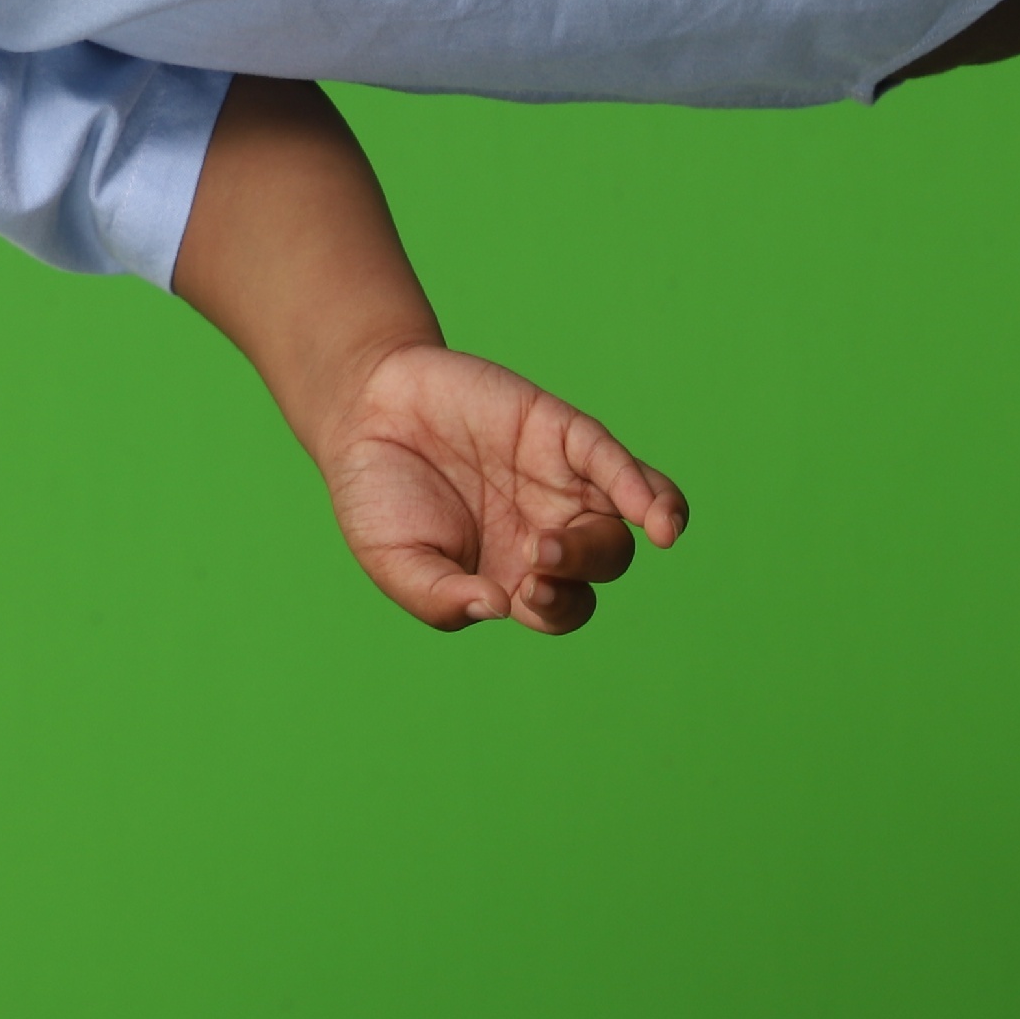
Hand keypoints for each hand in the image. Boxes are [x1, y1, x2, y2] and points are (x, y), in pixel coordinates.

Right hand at [310, 342, 688, 632]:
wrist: (361, 409)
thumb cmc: (376, 494)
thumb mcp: (393, 561)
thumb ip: (440, 598)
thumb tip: (499, 609)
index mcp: (510, 575)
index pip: (562, 608)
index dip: (556, 606)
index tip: (523, 588)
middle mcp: (545, 532)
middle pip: (599, 564)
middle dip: (577, 565)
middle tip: (536, 550)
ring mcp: (557, 482)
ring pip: (621, 522)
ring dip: (621, 534)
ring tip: (622, 534)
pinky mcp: (557, 432)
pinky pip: (613, 463)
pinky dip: (643, 488)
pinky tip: (659, 516)